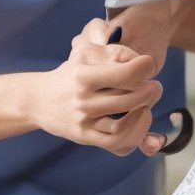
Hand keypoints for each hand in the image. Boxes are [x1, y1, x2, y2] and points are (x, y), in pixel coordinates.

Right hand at [71, 11, 178, 154]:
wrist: (40, 100)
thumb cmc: (71, 72)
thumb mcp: (87, 53)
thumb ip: (115, 51)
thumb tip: (141, 61)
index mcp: (83, 75)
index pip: (126, 74)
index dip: (145, 68)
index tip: (149, 64)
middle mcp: (83, 101)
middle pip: (131, 99)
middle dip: (151, 91)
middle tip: (154, 86)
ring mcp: (84, 122)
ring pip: (125, 125)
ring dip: (145, 113)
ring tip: (147, 104)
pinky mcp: (86, 137)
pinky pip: (118, 143)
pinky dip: (136, 134)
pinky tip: (139, 120)